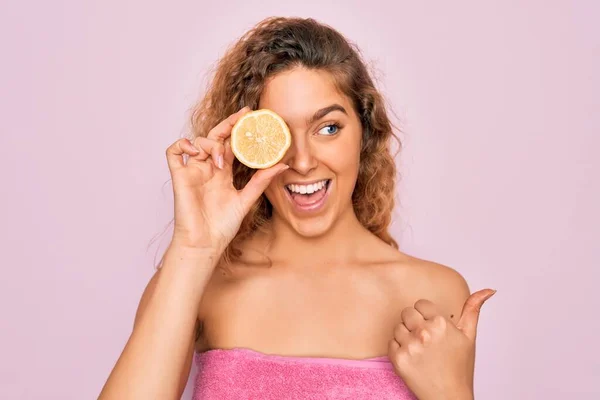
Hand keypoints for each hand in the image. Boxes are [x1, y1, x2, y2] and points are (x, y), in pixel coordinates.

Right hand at [165, 107, 287, 251]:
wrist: (205, 243)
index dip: (240, 130)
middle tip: (244, 116)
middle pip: (216, 137)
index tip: (253, 117)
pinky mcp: (180, 177)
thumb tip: (283, 164)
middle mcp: (208, 169)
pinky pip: (173, 152)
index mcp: (224, 173)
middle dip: (228, 124)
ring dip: (212, 145)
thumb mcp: (247, 199)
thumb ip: (262, 180)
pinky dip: (182, 144)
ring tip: (222, 162)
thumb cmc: (223, 226)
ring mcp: (193, 171)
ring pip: (198, 141)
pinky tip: (195, 149)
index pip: (232, 144)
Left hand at [388, 289, 496, 399]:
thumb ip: (473, 309)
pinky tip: (413, 358)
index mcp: (441, 323)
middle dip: (414, 323)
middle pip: (406, 312)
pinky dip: (398, 349)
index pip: (420, 303)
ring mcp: (410, 346)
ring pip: (397, 327)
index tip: (433, 328)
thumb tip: (488, 290)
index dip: (426, 315)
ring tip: (420, 350)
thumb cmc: (459, 367)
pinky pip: (390, 343)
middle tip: (426, 339)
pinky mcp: (398, 359)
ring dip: (405, 336)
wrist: (449, 396)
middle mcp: (424, 332)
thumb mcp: (469, 336)